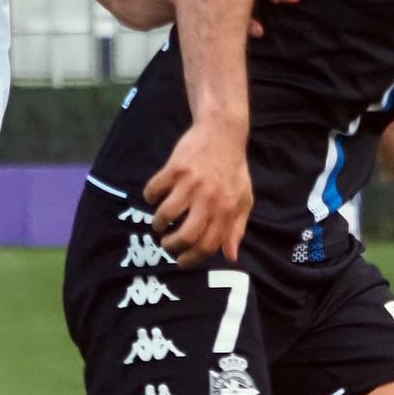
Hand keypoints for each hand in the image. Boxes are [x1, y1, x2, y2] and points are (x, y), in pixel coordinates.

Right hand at [145, 118, 250, 267]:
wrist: (222, 133)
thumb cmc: (233, 169)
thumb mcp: (243, 199)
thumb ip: (236, 228)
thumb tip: (231, 256)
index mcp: (226, 209)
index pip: (208, 244)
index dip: (192, 258)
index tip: (181, 262)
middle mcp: (208, 199)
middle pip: (186, 235)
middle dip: (172, 246)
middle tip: (167, 244)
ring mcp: (190, 183)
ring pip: (167, 214)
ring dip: (159, 224)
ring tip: (160, 223)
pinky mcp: (175, 169)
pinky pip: (155, 190)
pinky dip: (150, 197)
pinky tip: (154, 197)